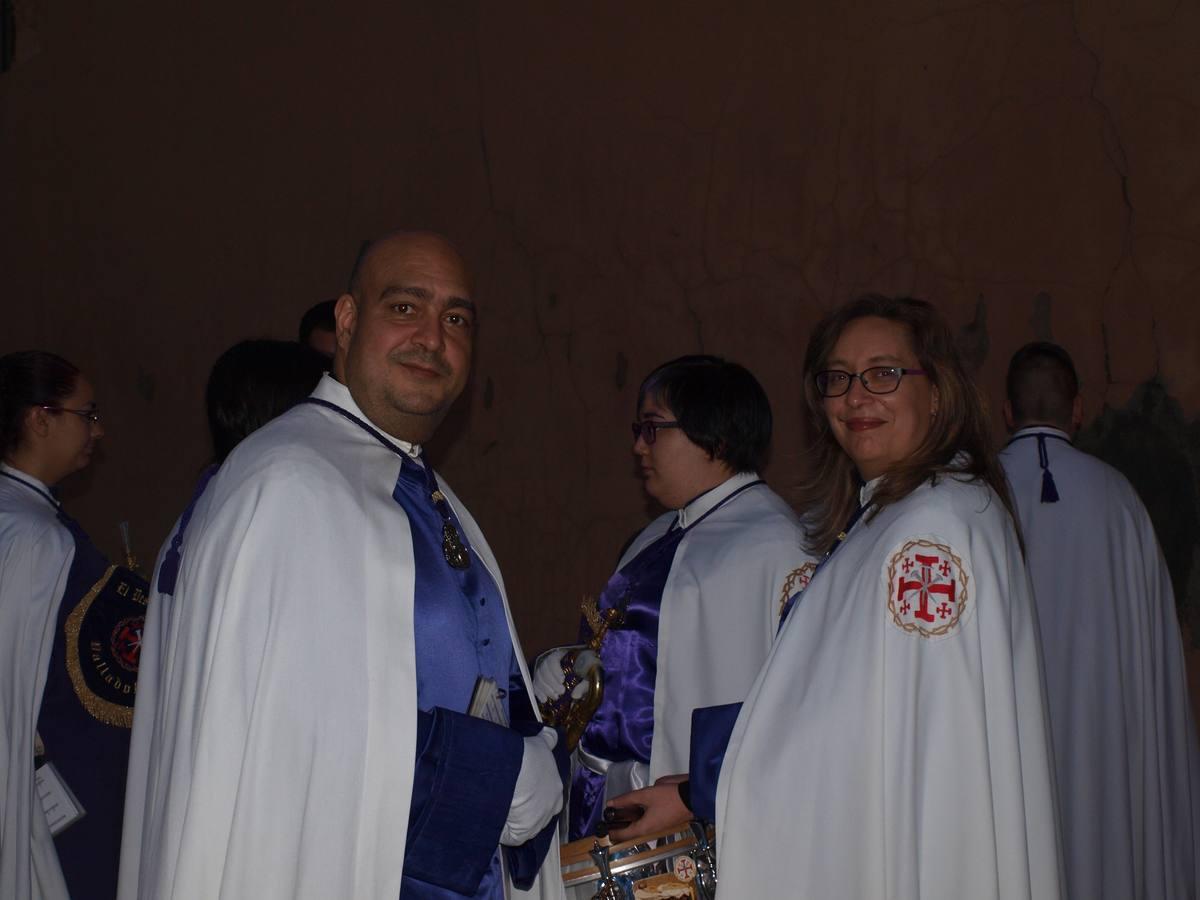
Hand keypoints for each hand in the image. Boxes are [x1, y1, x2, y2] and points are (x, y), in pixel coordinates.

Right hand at [500, 727, 563, 845]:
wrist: (515, 773)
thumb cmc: (528, 758)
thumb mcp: (540, 744)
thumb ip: (547, 741)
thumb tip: (552, 734)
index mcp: (556, 791)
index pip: (549, 797)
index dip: (537, 793)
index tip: (526, 788)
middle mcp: (550, 810)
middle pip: (539, 814)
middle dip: (527, 809)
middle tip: (511, 797)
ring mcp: (535, 825)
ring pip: (524, 826)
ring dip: (514, 819)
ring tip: (499, 806)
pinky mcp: (520, 835)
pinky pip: (510, 836)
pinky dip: (502, 831)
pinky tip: (494, 819)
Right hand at [532, 646, 600, 704]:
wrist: (587, 672)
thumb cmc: (589, 671)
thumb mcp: (591, 676)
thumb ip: (585, 685)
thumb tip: (575, 695)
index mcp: (564, 654)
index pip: (553, 658)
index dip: (555, 669)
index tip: (562, 680)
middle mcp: (552, 658)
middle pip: (544, 668)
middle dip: (551, 682)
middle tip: (561, 692)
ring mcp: (545, 668)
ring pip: (539, 676)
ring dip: (546, 688)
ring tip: (556, 697)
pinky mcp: (542, 677)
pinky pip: (535, 683)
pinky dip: (538, 692)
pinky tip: (544, 700)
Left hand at [606, 780, 689, 842]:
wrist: (692, 797)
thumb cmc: (668, 798)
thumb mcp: (645, 795)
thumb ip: (627, 799)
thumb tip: (610, 803)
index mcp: (644, 829)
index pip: (622, 835)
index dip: (610, 831)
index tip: (601, 825)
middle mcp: (650, 831)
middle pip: (629, 831)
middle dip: (618, 824)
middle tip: (609, 814)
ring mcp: (657, 827)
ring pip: (638, 826)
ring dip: (628, 819)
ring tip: (619, 808)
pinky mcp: (662, 821)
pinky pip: (645, 821)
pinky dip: (637, 816)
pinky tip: (634, 806)